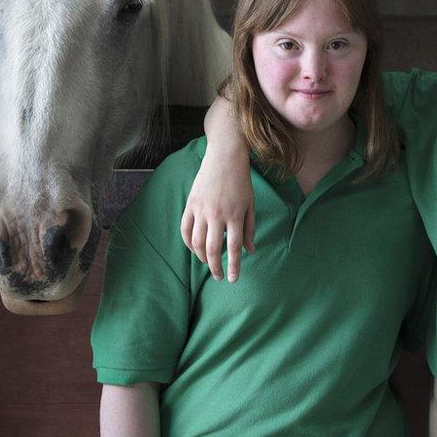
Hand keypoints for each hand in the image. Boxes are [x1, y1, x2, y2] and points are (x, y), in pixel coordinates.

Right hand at [180, 153, 254, 281]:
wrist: (225, 158)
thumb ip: (249, 228)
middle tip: (219, 277)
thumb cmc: (241, 182)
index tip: (233, 279)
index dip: (234, 266)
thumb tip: (250, 251)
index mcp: (235, 215)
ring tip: (208, 263)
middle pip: (213, 249)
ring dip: (202, 257)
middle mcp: (217, 215)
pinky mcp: (190, 204)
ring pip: (197, 242)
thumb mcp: (250, 204)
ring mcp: (201, 210)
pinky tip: (195, 249)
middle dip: (215, 267)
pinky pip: (185, 230)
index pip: (234, 248)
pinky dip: (188, 243)